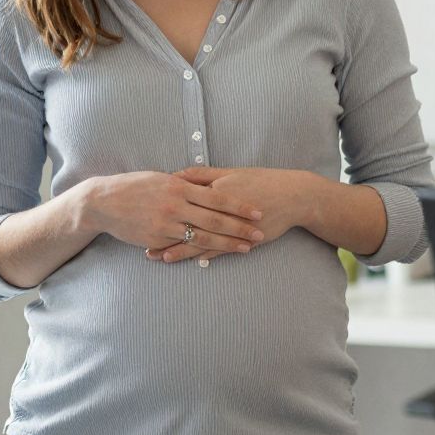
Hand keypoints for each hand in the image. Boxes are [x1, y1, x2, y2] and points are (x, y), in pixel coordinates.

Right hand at [79, 170, 264, 260]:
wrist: (104, 201)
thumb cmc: (134, 186)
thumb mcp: (162, 178)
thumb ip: (184, 183)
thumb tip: (206, 184)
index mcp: (180, 185)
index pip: (218, 196)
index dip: (240, 206)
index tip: (257, 212)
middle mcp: (176, 204)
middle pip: (216, 218)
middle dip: (241, 227)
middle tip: (260, 233)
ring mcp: (167, 223)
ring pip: (204, 236)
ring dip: (227, 243)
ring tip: (246, 248)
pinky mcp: (157, 238)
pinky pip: (183, 247)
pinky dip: (202, 253)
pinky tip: (216, 257)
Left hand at [155, 167, 311, 264]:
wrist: (294, 196)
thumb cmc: (262, 182)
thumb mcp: (232, 173)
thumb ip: (203, 175)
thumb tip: (176, 175)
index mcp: (215, 188)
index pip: (182, 197)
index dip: (162, 206)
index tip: (143, 212)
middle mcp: (220, 207)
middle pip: (185, 221)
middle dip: (163, 232)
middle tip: (141, 241)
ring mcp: (232, 225)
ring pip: (198, 239)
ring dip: (177, 249)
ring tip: (157, 256)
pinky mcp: (242, 239)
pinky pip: (218, 250)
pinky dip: (200, 256)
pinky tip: (187, 262)